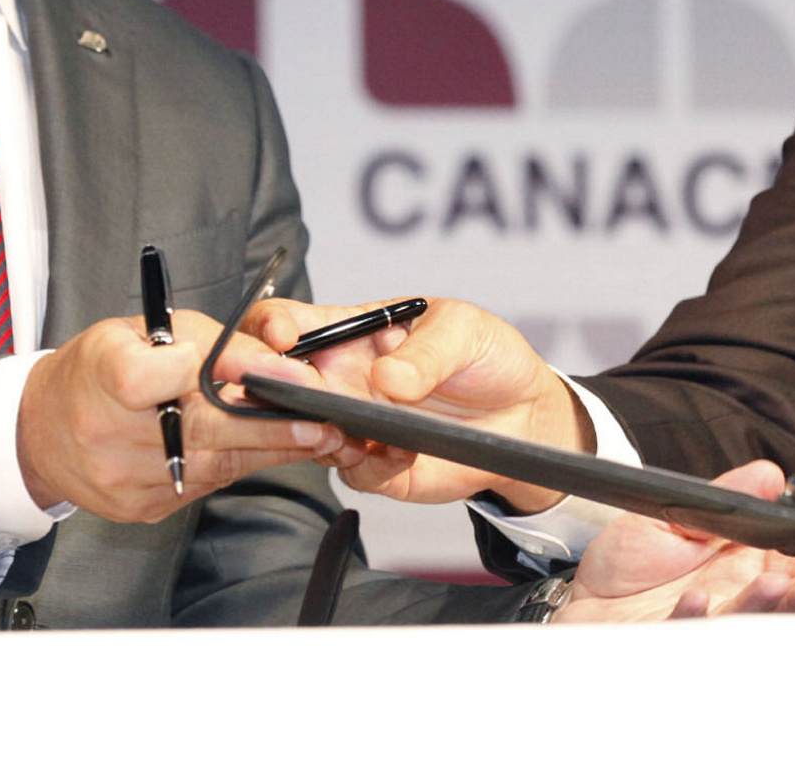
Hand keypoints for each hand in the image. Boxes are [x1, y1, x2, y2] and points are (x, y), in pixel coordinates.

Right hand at [17, 312, 344, 521]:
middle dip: (269, 428)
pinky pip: (203, 484)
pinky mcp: (141, 507)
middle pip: (198, 430)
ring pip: (212, 465)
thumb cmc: (99, 369)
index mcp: (102, 377)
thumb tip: (272, 361)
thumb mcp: (145, 331)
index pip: (149, 378)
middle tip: (322, 424)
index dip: (197, 371)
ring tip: (317, 439)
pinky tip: (271, 451)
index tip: (251, 370)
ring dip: (269, 452)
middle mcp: (107, 434)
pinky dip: (238, 465)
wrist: (43, 430)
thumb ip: (209, 341)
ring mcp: (124, 478)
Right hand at [246, 296, 587, 510]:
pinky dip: (370, 466)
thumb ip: (425, 351)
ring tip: (353, 432)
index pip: (289, 321)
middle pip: (277, 384)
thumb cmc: (487, 356)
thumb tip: (387, 376)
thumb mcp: (464, 331)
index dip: (270, 326)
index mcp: (353, 330)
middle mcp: (343, 377)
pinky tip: (401, 452)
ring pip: (303, 435)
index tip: (282, 337)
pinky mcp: (377, 466)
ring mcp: (355, 423)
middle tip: (301, 393)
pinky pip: (351, 473)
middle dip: (272, 389)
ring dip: (319, 436)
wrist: (524, 415)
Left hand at [558, 460, 794, 622]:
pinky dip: (693, 618)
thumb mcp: (676, 510)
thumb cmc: (628, 560)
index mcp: (738, 565)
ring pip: (744, 620)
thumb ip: (725, 496)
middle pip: (779, 600)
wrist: (580, 597)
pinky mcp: (670, 637)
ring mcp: (703, 623)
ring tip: (775, 587)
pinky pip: (686, 630)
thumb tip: (770, 474)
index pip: (788, 564)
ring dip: (763, 605)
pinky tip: (699, 601)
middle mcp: (729, 597)